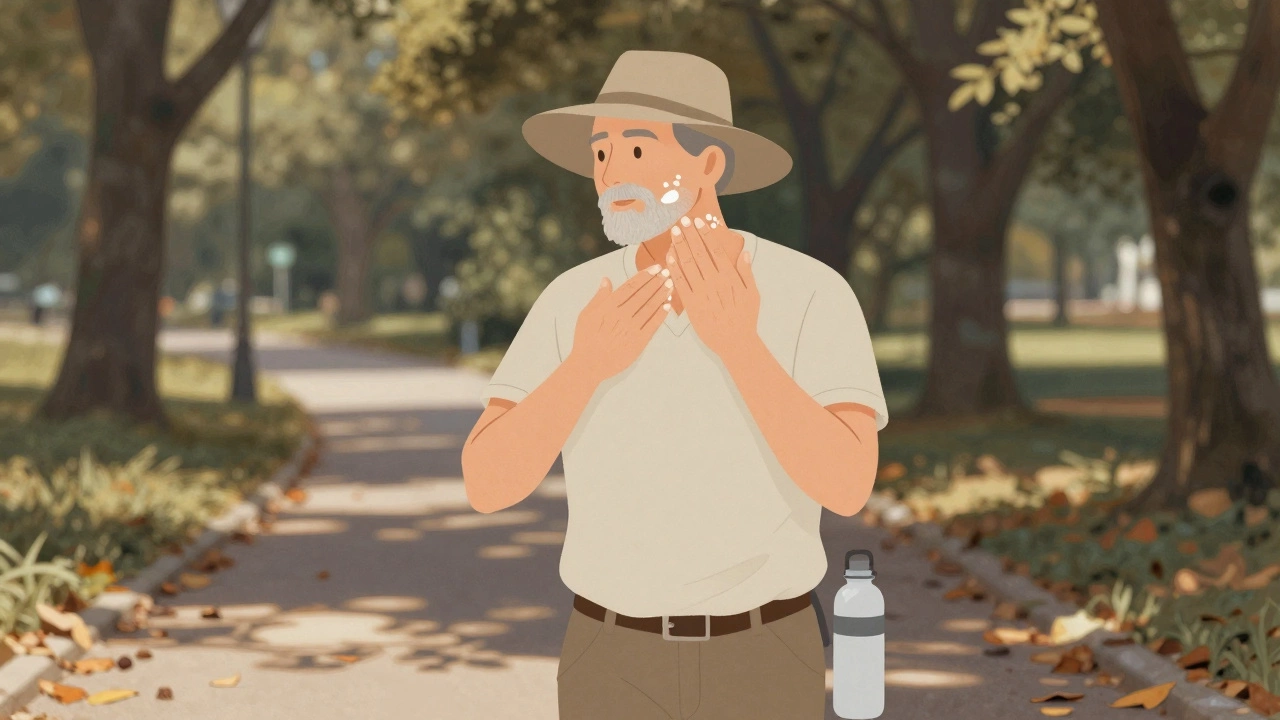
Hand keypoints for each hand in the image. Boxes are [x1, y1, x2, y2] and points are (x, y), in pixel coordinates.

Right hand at [568, 264, 671, 383]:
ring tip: (670, 285)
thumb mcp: (586, 314)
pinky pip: (653, 325)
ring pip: (650, 308)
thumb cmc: (585, 339)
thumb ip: (599, 297)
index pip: (631, 286)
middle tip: (668, 273)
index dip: (645, 276)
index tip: (655, 268)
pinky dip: (661, 314)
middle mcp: (622, 315)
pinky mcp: (639, 342)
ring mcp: (632, 329)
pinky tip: (667, 306)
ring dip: (661, 295)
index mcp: (609, 306)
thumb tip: (607, 279)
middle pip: (643, 294)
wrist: (589, 365)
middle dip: (657, 282)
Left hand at [666, 215, 759, 360]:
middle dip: (690, 236)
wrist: (735, 343)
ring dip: (680, 247)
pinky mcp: (692, 305)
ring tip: (674, 233)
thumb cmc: (746, 319)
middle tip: (681, 221)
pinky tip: (669, 257)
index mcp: (730, 277)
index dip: (705, 234)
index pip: (715, 250)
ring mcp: (702, 293)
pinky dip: (674, 269)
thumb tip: (744, 253)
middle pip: (699, 253)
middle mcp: (714, 282)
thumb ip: (746, 272)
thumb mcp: (753, 294)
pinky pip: (681, 284)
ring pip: (688, 265)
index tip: (698, 221)